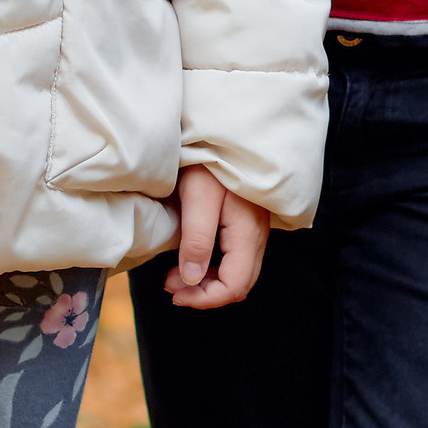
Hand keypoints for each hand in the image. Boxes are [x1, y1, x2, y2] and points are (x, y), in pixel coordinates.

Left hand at [164, 165, 269, 309]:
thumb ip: (196, 240)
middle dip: (205, 293)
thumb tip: (190, 281)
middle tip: (169, 285)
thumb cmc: (208, 158)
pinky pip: (237, 257)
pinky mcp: (248, 222)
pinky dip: (213, 267)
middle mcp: (258, 235)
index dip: (205, 298)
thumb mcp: (197, 196)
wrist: (223, 130)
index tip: (173, 293)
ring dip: (207, 281)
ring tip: (174, 275)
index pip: (235, 285)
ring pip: (239, 272)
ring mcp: (256, 228)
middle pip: (240, 283)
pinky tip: (190, 257)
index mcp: (247, 231)